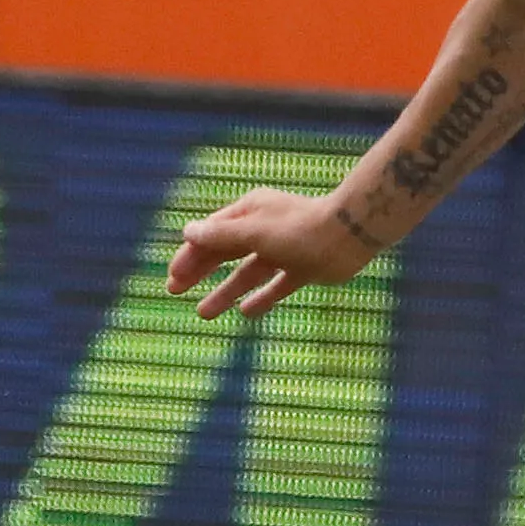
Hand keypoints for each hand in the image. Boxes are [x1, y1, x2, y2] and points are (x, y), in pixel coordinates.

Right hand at [165, 186, 378, 322]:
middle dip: (199, 271)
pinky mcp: (304, 269)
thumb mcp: (253, 232)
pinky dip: (262, 298)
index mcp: (250, 212)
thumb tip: (187, 232)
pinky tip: (246, 312)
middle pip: (224, 252)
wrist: (351, 235)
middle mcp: (265, 229)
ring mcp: (284, 250)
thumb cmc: (299, 229)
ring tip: (204, 313)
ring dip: (225, 292)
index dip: (189, 255)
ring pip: (248, 273)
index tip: (173, 277)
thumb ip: (221, 236)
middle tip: (174, 290)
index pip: (210, 234)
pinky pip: (277, 286)